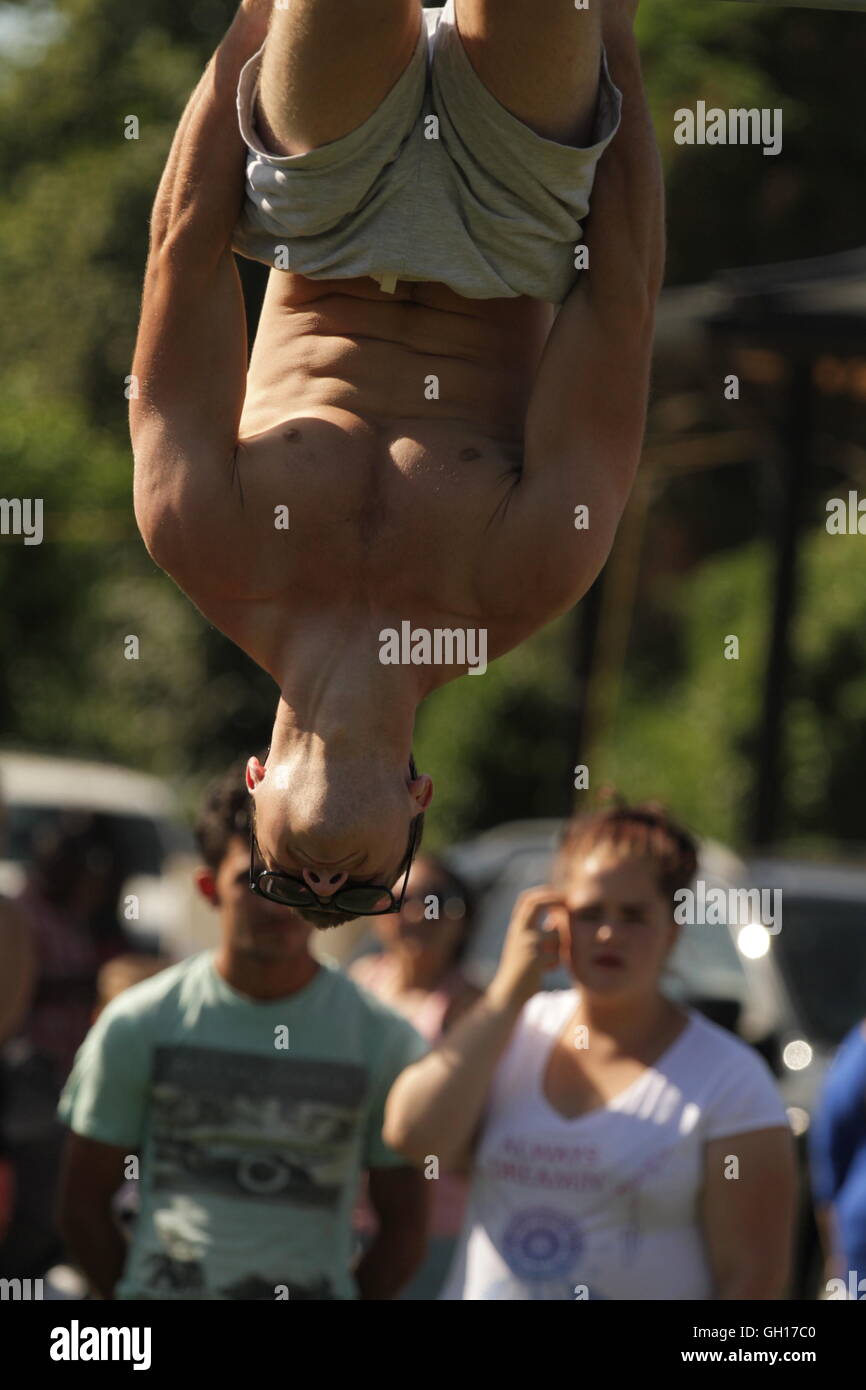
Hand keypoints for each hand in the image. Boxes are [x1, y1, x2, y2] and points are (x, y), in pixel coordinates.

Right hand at [488, 888, 565, 1011]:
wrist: (507, 994)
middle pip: (537, 903)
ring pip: (556, 934)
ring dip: (559, 947)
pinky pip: (557, 954)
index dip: (544, 893)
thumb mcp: (524, 947)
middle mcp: (519, 931)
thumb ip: (538, 932)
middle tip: (570, 903)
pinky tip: (546, 971)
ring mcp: (526, 943)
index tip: (560, 895)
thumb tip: (557, 919)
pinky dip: (556, 963)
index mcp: (516, 927)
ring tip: (550, 961)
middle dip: (555, 899)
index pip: (527, 899)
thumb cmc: (520, 971)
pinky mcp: (535, 958)